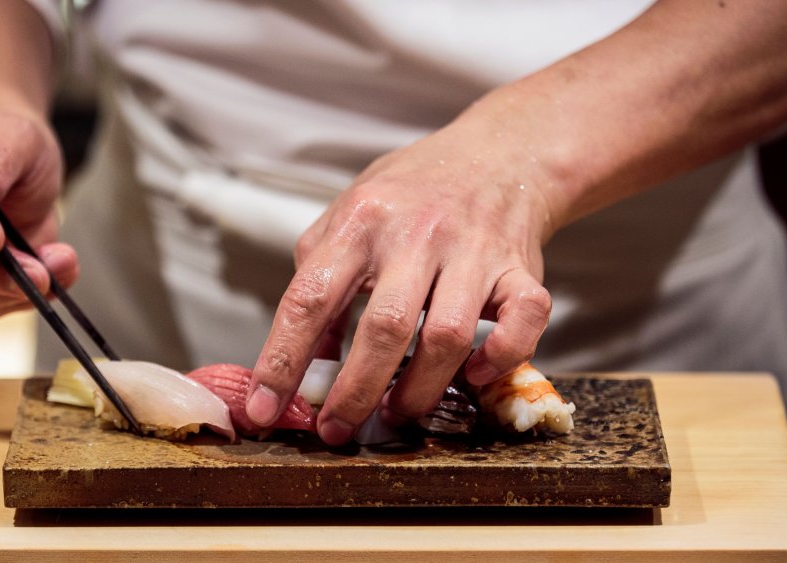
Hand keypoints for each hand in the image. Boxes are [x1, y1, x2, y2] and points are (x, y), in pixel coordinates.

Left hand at [246, 105, 555, 445]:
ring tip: (396, 411)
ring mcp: (473, 250)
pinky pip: (524, 322)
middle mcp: (416, 233)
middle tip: (336, 430)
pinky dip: (500, 358)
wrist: (497, 154)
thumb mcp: (348, 217)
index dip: (282, 359)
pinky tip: (474, 375)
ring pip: (448, 335)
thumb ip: (320, 280)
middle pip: (384, 326)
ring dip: (419, 390)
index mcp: (360, 222)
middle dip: (354, 392)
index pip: (309, 297)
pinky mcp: (521, 268)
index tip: (263, 408)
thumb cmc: (411, 193)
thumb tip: (307, 362)